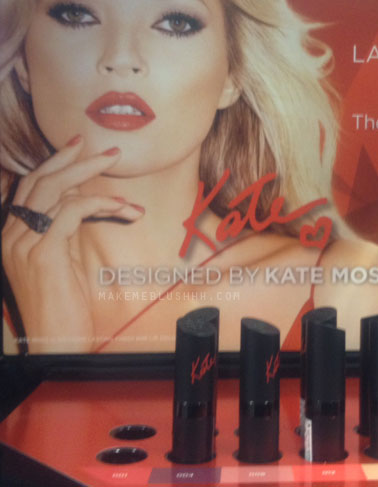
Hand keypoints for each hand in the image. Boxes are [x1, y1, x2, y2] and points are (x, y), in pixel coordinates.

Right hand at [2, 136, 143, 352]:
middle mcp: (11, 235)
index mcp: (12, 236)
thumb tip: (84, 204)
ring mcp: (22, 243)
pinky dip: (102, 204)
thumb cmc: (64, 306)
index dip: (55, 163)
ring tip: (123, 174)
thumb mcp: (63, 261)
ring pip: (56, 190)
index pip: (31, 187)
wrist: (56, 342)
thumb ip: (65, 232)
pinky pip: (72, 211)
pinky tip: (126, 209)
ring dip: (95, 178)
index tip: (79, 147)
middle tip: (110, 152)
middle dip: (76, 160)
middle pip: (41, 181)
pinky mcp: (43, 253)